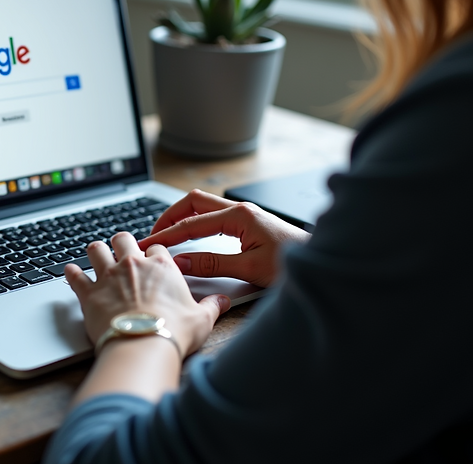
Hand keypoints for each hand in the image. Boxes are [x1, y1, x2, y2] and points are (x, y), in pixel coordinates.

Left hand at [64, 232, 230, 358]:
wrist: (143, 345)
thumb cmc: (174, 331)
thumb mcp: (202, 319)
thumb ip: (213, 306)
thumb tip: (224, 301)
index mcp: (162, 267)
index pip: (157, 248)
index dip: (154, 255)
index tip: (153, 262)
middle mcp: (133, 265)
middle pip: (123, 239)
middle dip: (122, 244)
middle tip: (123, 252)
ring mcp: (108, 276)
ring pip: (96, 249)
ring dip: (96, 252)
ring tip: (97, 255)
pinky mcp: (89, 293)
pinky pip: (75, 276)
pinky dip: (72, 273)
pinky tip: (71, 272)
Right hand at [138, 189, 310, 287]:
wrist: (323, 265)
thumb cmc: (294, 265)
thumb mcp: (249, 268)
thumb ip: (212, 264)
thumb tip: (180, 262)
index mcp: (239, 216)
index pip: (191, 223)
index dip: (166, 235)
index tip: (148, 245)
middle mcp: (241, 210)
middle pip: (193, 203)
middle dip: (169, 217)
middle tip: (152, 235)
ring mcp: (246, 215)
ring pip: (203, 207)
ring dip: (182, 218)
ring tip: (165, 235)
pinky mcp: (250, 224)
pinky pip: (214, 217)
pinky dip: (196, 224)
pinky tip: (191, 237)